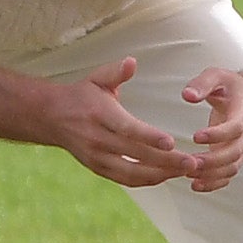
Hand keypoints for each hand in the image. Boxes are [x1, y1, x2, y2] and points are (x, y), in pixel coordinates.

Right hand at [38, 58, 193, 189]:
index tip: (171, 143)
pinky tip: (168, 176)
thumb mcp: (96, 79)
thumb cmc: (81, 95)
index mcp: (99, 115)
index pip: (127, 129)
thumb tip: (132, 62)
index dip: (149, 137)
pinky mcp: (97, 169)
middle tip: (193, 162)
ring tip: (187, 171)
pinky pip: (125, 180)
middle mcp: (97, 139)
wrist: (49, 117)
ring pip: (131, 173)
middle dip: (166, 161)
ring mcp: (96, 157)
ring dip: (161, 175)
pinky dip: (147, 181)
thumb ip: (115, 72)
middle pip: (135, 155)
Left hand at [171, 65, 242, 191]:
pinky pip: (229, 175)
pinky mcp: (235, 157)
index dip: (217, 135)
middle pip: (234, 153)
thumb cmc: (230, 86)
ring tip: (189, 175)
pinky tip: (195, 186)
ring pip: (233, 167)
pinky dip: (214, 183)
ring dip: (212, 175)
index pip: (234, 128)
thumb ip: (202, 84)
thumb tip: (187, 96)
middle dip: (212, 161)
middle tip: (189, 162)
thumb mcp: (217, 76)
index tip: (195, 136)